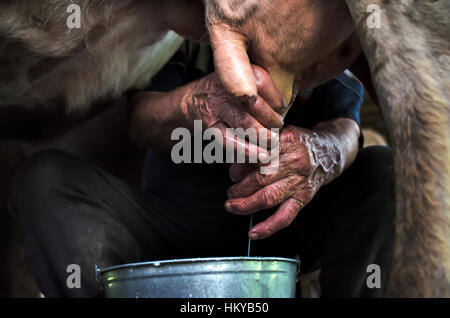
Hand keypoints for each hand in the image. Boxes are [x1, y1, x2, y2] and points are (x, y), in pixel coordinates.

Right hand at [182, 65, 284, 144]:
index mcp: (236, 72)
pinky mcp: (211, 126)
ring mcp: (217, 107)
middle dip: (271, 120)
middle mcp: (225, 88)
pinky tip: (259, 155)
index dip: (276, 99)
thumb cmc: (223, 92)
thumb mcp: (240, 79)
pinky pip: (229, 140)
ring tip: (272, 142)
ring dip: (262, 136)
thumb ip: (261, 88)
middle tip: (278, 128)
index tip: (282, 109)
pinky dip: (247, 150)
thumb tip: (286, 106)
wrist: (190, 101)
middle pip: (255, 105)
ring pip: (244, 123)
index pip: (262, 82)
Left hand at [225, 125, 346, 239]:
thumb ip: (258, 144)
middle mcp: (294, 161)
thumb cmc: (297, 143)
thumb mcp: (279, 133)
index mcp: (286, 141)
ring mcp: (300, 181)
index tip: (232, 173)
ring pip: (268, 197)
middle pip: (260, 178)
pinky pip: (285, 216)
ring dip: (246, 205)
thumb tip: (234, 160)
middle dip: (238, 189)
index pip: (256, 156)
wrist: (328, 152)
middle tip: (229, 192)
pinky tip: (254, 233)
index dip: (239, 167)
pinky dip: (268, 227)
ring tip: (232, 206)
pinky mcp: (304, 197)